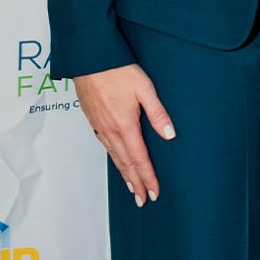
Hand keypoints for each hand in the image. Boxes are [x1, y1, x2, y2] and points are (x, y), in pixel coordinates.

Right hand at [74, 64, 174, 206]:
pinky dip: (114, 159)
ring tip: (131, 187)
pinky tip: (117, 159)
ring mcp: (100, 126)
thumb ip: (158, 113)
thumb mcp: (144, 88)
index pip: (139, 159)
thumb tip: (170, 136)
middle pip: (125, 163)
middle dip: (135, 183)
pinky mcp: (94, 120)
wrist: (89, 59)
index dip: (147, 178)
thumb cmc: (118, 69)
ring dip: (124, 174)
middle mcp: (111, 130)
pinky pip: (106, 146)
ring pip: (114, 156)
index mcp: (125, 125)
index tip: (154, 193)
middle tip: (142, 200)